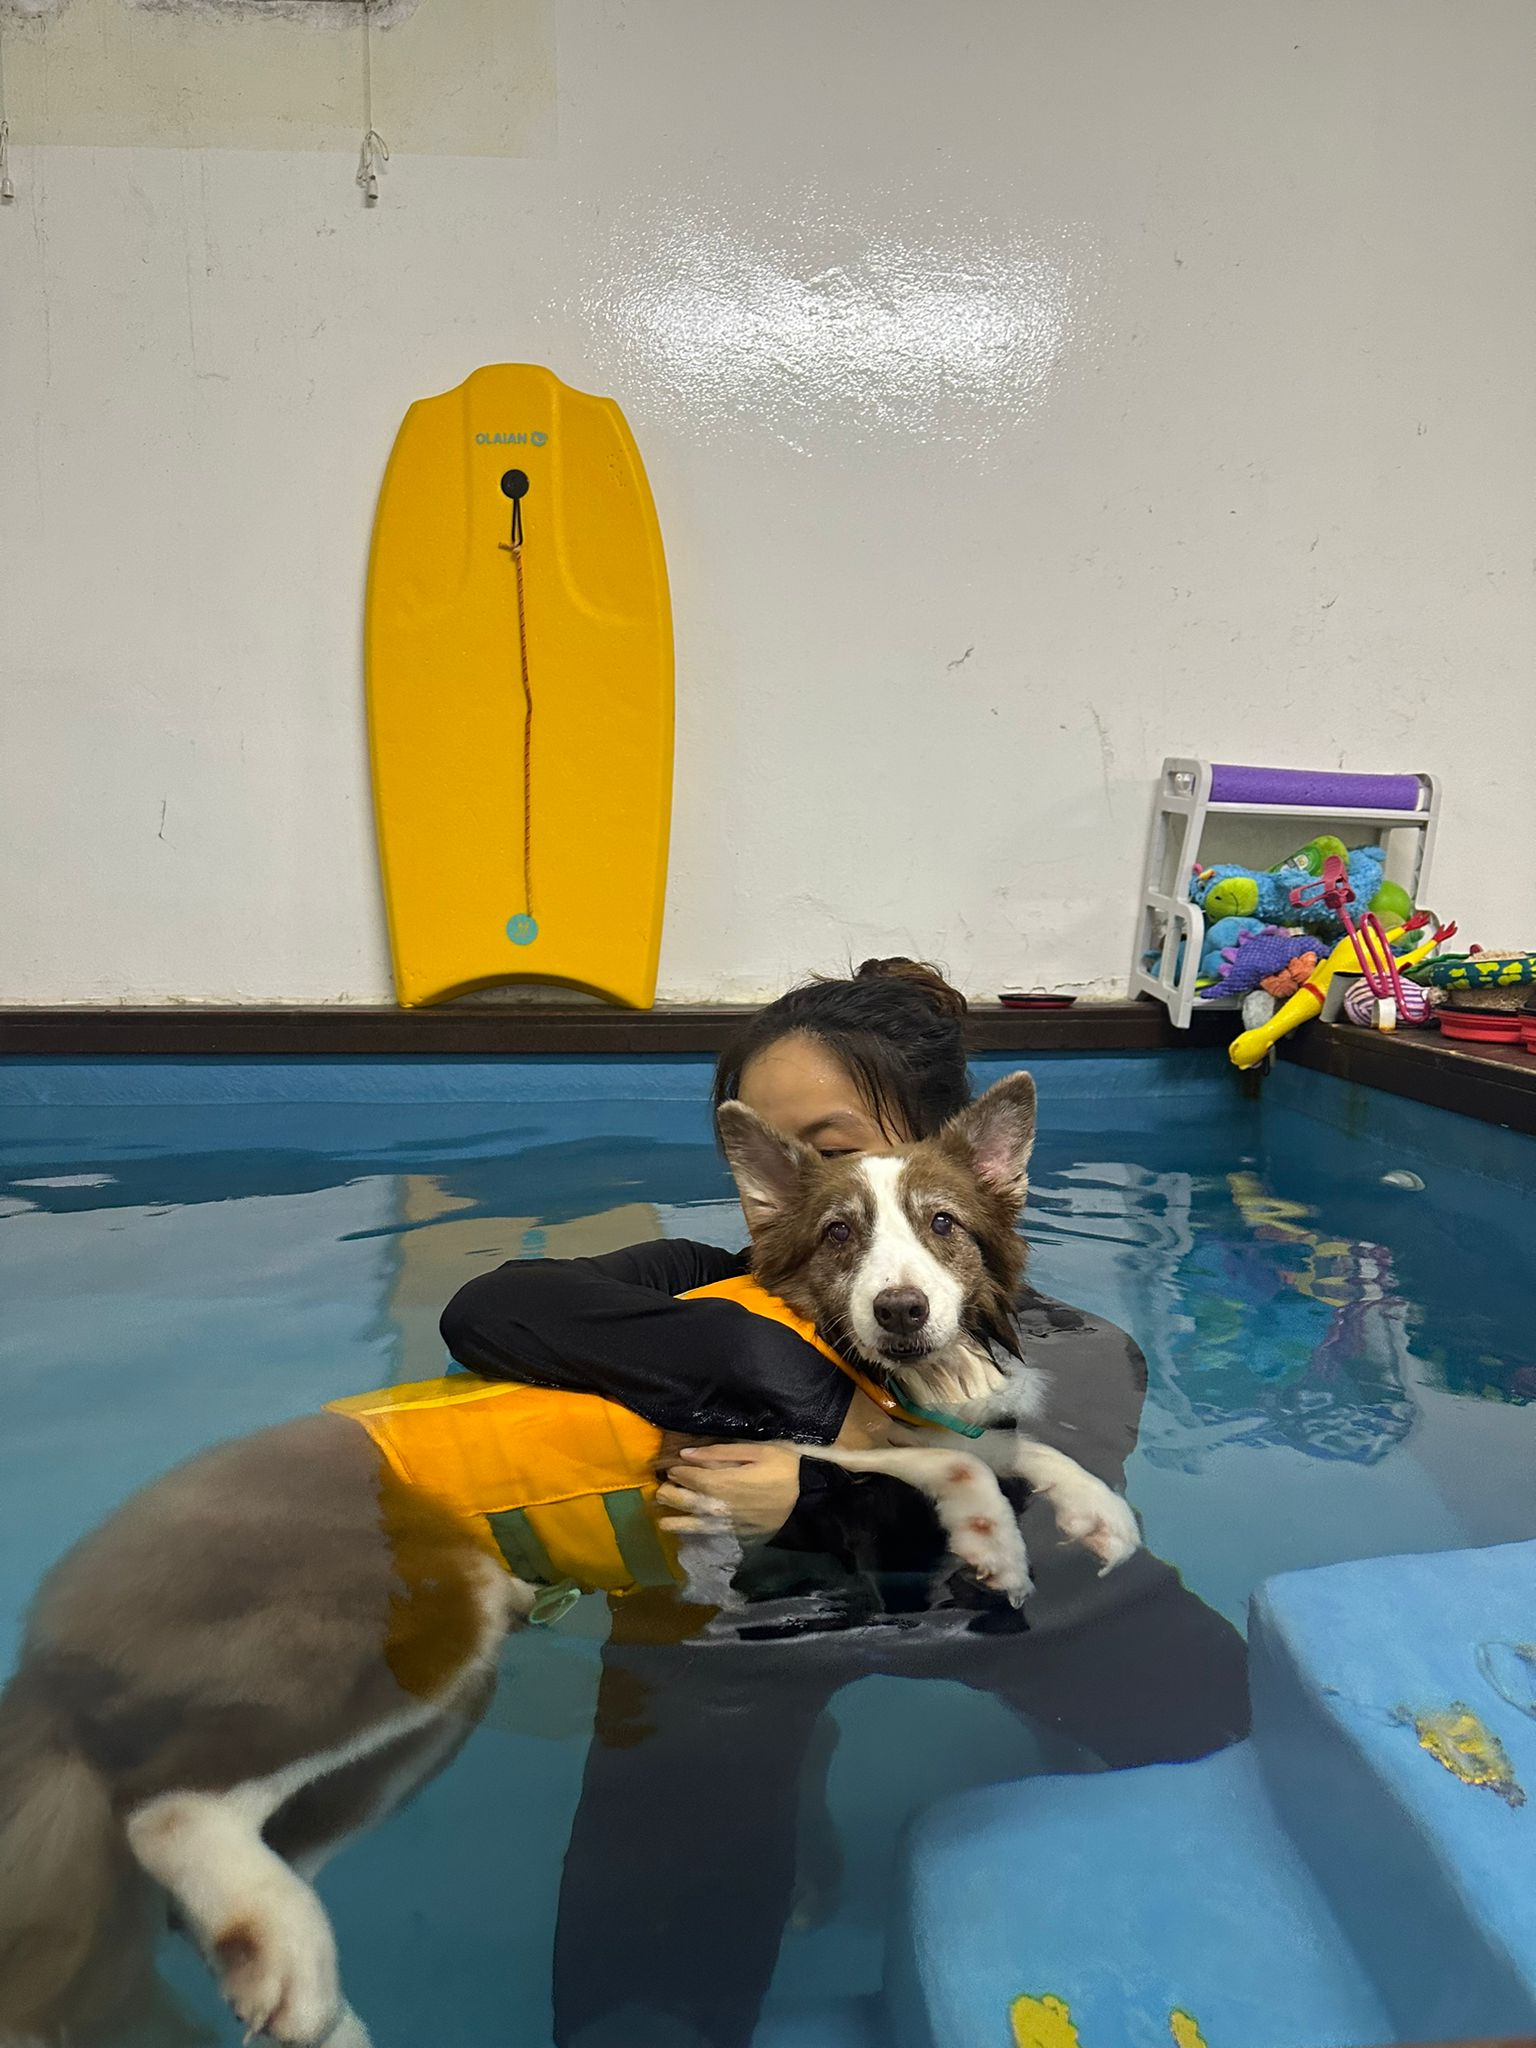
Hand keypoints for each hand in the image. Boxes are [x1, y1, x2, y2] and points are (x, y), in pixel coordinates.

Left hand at [655, 1444, 802, 1542]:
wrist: (808, 1494)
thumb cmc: (782, 1466)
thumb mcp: (754, 1450)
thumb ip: (718, 1453)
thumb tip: (686, 1454)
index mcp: (721, 1482)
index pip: (687, 1477)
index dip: (676, 1472)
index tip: (672, 1468)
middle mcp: (718, 1506)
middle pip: (682, 1502)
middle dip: (668, 1495)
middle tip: (664, 1490)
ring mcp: (726, 1525)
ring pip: (690, 1526)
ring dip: (673, 1522)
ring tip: (663, 1521)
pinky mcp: (736, 1536)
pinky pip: (708, 1538)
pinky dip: (694, 1537)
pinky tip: (688, 1536)